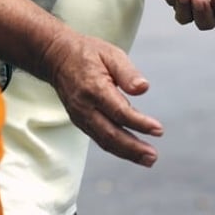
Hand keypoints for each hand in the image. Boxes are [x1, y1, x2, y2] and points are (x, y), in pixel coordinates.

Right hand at [42, 29, 163, 166]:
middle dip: (133, 148)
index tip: (158, 130)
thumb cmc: (88, 54)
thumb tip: (143, 88)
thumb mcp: (110, 54)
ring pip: (105, 141)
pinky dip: (117, 149)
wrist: (56, 58)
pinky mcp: (81, 122)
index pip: (119, 112)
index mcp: (94, 88)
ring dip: (127, 153)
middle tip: (153, 156)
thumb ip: (128, 72)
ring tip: (148, 160)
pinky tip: (133, 153)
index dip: (139, 123)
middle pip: (111, 133)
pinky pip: (100, 139)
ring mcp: (80, 117)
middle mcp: (85, 107)